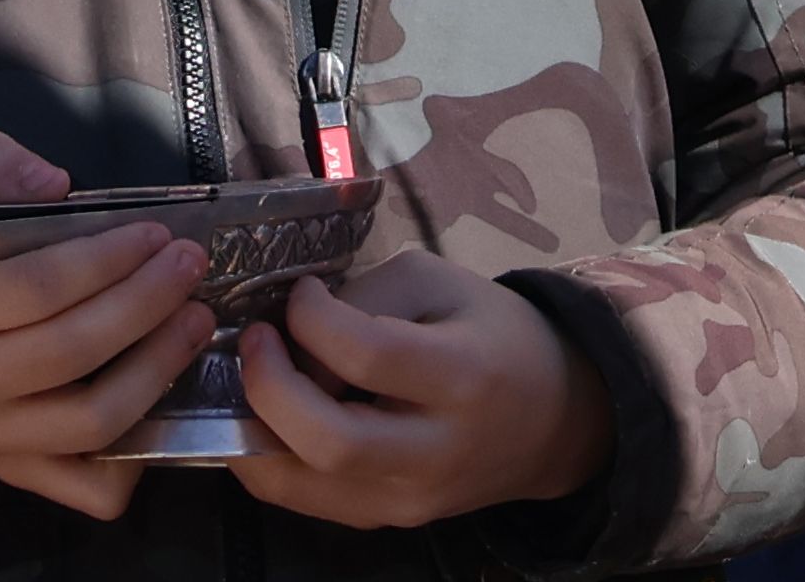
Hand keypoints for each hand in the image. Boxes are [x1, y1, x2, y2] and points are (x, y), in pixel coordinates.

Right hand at [0, 133, 209, 521]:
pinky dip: (132, 455)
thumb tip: (57, 185)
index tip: (157, 232)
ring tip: (195, 322)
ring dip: (156, 373)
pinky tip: (165, 400)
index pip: (34, 290)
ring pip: (85, 426)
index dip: (105, 261)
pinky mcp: (2, 469)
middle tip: (189, 265)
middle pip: (68, 355)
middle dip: (144, 306)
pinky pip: (79, 486)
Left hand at [232, 252, 614, 527]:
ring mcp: (409, 499)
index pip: (368, 355)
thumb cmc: (494, 336)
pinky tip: (272, 417)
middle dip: (268, 386)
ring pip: (299, 483)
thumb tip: (291, 330)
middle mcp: (438, 453)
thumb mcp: (443, 285)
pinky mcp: (386, 520)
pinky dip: (270, 456)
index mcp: (466, 377)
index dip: (313, 319)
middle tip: (257, 341)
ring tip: (255, 381)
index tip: (301, 294)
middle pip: (327, 439)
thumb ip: (366, 298)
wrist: (550, 420)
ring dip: (253, 428)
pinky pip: (302, 498)